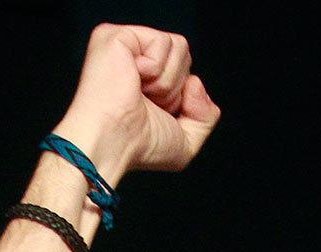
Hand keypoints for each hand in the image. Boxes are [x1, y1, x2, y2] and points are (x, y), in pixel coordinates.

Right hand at [53, 24, 219, 180]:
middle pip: (186, 57)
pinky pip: (164, 42)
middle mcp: (135, 58)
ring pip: (180, 47)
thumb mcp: (187, 140)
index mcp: (146, 79)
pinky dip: (156, 68)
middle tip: (148, 104)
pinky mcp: (118, 35)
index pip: (187, 74)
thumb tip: (196, 82)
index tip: (158, 114)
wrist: (114, 143)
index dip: (183, 100)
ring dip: (167, 81)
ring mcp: (125, 44)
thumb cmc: (140, 147)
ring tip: (140, 93)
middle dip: (176, 90)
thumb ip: (206, 116)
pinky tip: (133, 80)